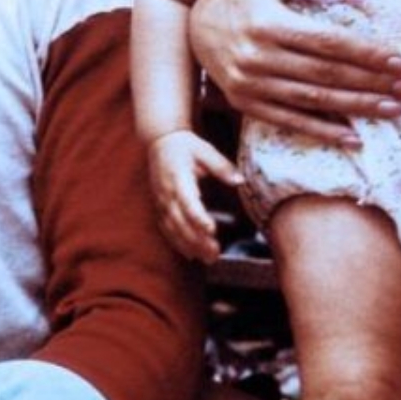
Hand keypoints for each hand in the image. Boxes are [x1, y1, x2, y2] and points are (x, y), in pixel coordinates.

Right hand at [148, 131, 242, 262]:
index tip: (212, 230)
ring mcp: (161, 201)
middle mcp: (167, 193)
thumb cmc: (185, 145)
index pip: (188, 202)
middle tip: (215, 254)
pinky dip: (177, 243)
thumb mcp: (205, 150)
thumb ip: (222, 166)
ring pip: (173, 229)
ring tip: (208, 259)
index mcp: (179, 178)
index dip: (198, 218)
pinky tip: (191, 255)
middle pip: (181, 222)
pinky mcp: (160, 206)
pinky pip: (166, 229)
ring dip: (190, 246)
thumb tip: (240, 180)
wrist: (160, 140)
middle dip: (197, 240)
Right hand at [188, 0, 400, 144]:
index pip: (328, 42)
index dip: (367, 52)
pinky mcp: (246, 105)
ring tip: (393, 110)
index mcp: (267, 23)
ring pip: (314, 101)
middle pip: (327, 75)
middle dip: (372, 82)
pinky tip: (354, 137)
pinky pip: (289, 121)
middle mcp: (258, 58)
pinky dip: (322, 131)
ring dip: (357, 107)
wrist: (189, 27)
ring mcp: (251, 86)